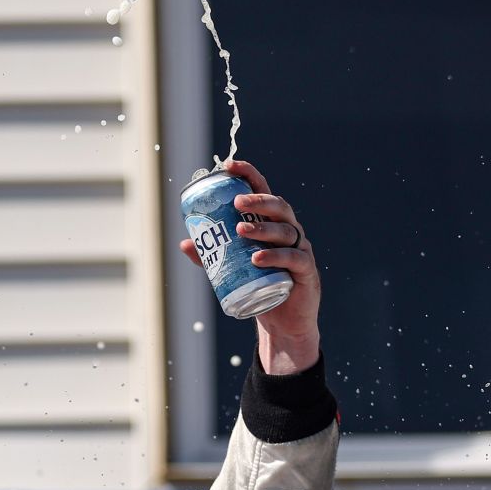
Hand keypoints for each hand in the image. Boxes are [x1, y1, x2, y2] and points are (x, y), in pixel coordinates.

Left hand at [176, 158, 320, 374]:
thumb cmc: (259, 287)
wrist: (283, 323)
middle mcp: (289, 231)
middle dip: (258, 200)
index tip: (229, 166)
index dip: (249, 176)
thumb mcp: (233, 269)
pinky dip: (275, 257)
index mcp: (272, 224)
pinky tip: (257, 259)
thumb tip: (184, 243)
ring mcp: (300, 250)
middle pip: (279, 207)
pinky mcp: (306, 272)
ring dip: (262, 228)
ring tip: (241, 231)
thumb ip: (211, 257)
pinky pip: (293, 259)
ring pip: (285, 231)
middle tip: (236, 204)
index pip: (264, 192)